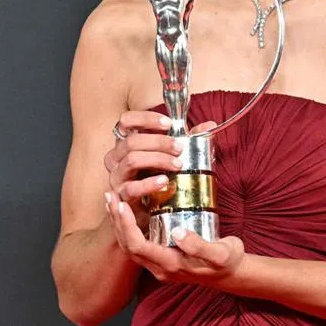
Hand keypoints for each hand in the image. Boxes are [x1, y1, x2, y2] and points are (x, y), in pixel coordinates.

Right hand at [103, 112, 216, 227]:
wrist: (152, 206)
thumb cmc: (159, 174)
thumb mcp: (172, 153)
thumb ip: (189, 138)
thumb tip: (209, 125)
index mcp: (127, 142)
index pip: (127, 120)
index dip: (146, 119)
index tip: (169, 123)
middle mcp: (117, 157)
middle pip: (132, 141)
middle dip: (159, 142)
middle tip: (180, 148)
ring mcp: (117, 176)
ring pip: (131, 160)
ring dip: (157, 159)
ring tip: (178, 164)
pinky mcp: (121, 195)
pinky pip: (131, 187)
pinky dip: (149, 183)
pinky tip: (165, 181)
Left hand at [104, 196, 244, 285]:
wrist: (232, 275)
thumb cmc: (228, 260)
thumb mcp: (221, 252)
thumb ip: (199, 246)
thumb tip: (178, 232)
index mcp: (170, 265)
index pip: (137, 246)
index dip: (127, 226)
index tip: (122, 204)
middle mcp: (160, 269)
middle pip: (127, 246)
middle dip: (117, 221)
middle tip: (111, 196)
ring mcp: (159, 267)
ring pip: (129, 247)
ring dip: (119, 225)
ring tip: (113, 201)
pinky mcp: (162, 261)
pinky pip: (138, 246)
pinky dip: (128, 229)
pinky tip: (128, 214)